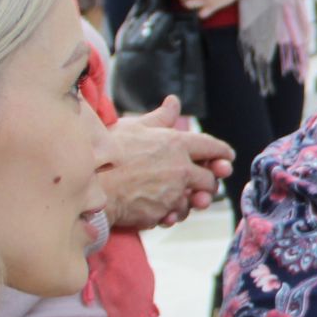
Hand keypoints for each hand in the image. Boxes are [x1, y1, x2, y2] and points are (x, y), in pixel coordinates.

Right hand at [97, 96, 235, 229]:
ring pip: (195, 200)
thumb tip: (174, 102)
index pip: (212, 147)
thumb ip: (160, 118)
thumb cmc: (107, 152)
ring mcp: (173, 193)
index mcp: (177, 144)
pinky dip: (172, 212)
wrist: (89, 184)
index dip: (223, 153)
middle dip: (208, 181)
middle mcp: (181, 169)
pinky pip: (176, 215)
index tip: (226, 158)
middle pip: (210, 179)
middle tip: (201, 182)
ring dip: (190, 199)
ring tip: (177, 196)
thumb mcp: (134, 127)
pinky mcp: (162, 212)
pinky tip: (162, 208)